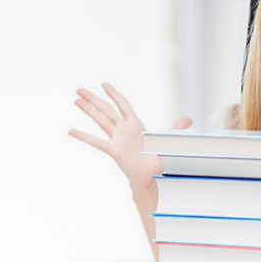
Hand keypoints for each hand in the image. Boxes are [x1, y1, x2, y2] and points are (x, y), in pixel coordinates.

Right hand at [69, 82, 191, 193]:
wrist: (153, 177)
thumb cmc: (158, 160)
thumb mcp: (168, 140)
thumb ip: (177, 128)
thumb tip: (189, 119)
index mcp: (135, 125)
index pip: (122, 104)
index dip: (114, 94)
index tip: (104, 84)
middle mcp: (124, 130)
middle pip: (106, 110)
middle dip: (94, 99)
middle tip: (80, 90)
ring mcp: (117, 139)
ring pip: (101, 120)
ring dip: (88, 110)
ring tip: (76, 100)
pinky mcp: (113, 150)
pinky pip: (96, 141)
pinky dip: (83, 136)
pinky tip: (71, 131)